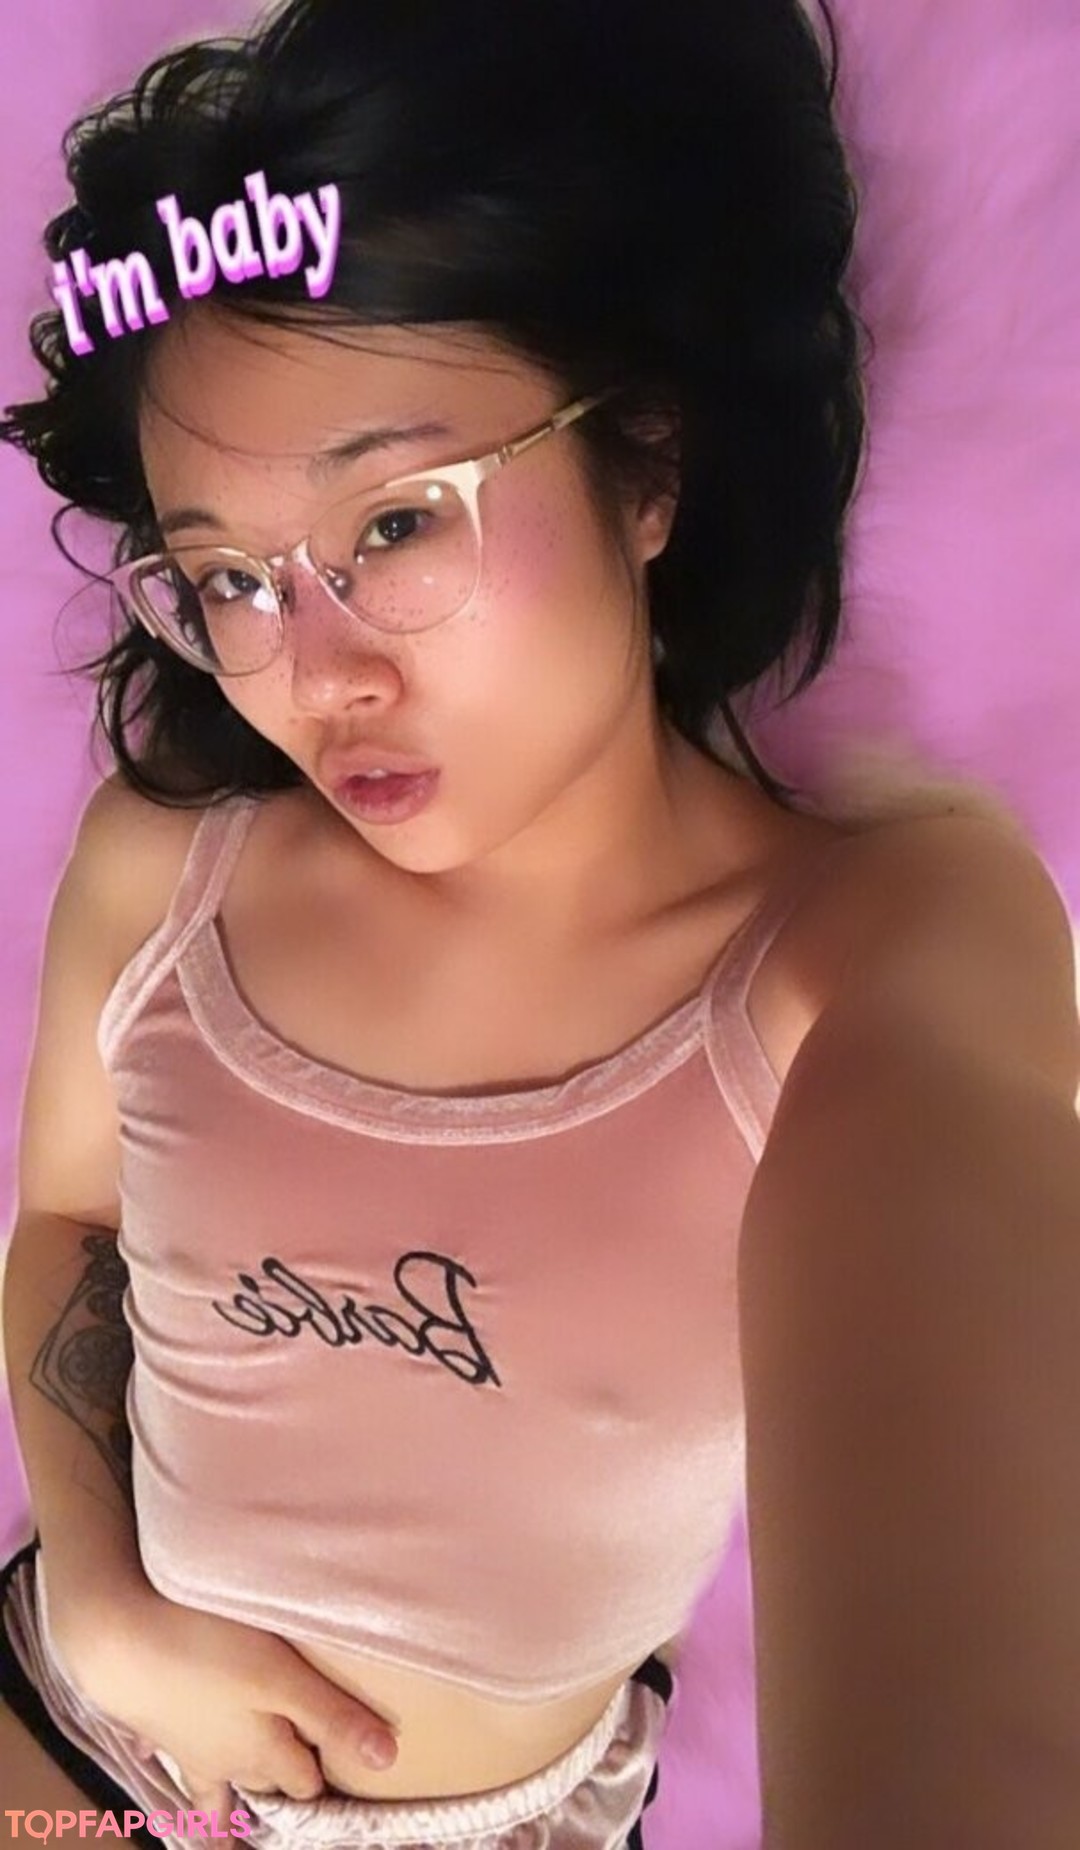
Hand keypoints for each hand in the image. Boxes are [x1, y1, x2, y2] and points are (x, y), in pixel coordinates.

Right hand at [48, 1572, 398, 1815]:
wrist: (116, 1641)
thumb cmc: (206, 1649)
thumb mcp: (281, 1676)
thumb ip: (332, 1716)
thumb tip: (387, 1760)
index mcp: (264, 1751)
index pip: (306, 1780)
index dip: (327, 1774)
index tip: (346, 1771)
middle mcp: (228, 1759)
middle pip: (268, 1780)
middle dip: (287, 1782)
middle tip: (305, 1780)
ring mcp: (190, 1747)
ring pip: (222, 1780)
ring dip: (240, 1788)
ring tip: (242, 1816)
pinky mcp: (158, 1727)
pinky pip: (179, 1760)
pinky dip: (189, 1775)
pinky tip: (182, 1770)